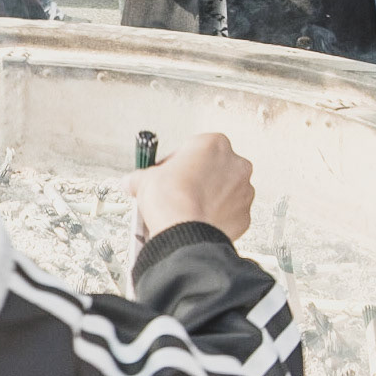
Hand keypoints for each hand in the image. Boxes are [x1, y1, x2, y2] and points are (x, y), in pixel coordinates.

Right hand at [125, 133, 254, 240]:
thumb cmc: (171, 199)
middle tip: (177, 194)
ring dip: (209, 199)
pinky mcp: (244, 215)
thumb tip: (131, 182)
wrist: (183, 231)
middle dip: (197, 180)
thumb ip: (140, 176)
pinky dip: (217, 219)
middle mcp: (235, 163)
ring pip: (225, 192)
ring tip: (187, 211)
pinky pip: (229, 215)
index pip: (194, 148)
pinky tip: (199, 223)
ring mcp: (243, 190)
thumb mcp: (145, 178)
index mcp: (215, 143)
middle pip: (213, 169)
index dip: (177, 163)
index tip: (167, 175)